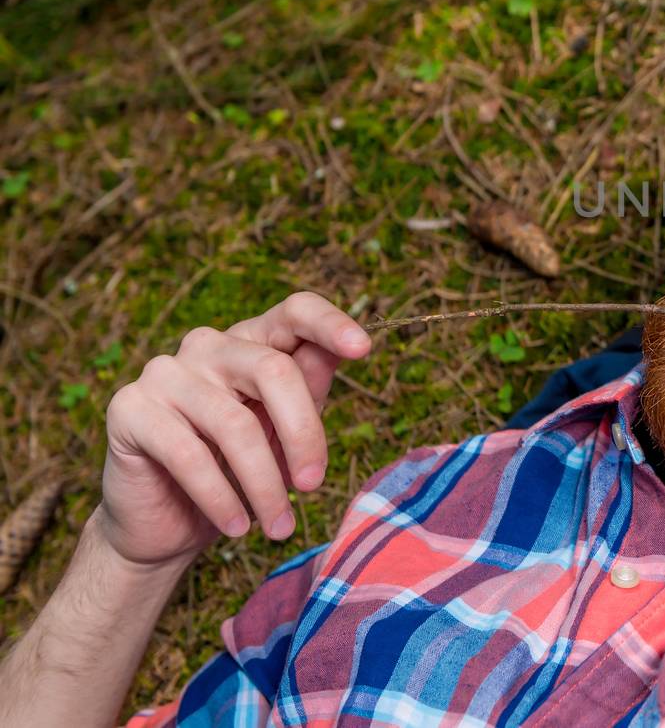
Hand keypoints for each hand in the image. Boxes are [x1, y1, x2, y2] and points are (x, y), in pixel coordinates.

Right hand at [97, 291, 370, 568]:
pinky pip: (188, 454)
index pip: (294, 311)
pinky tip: (237, 525)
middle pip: (273, 370)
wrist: (166, 522)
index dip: (330, 324)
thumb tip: (343, 352)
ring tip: (280, 525)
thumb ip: (309, 390)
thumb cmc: (237, 470)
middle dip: (303, 435)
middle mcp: (206, 345)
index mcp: (251, 341)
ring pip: (235, 424)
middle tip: (313, 487)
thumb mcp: (284, 431)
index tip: (363, 349)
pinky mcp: (129, 409)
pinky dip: (221, 498)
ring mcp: (163, 372)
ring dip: (264, 484)